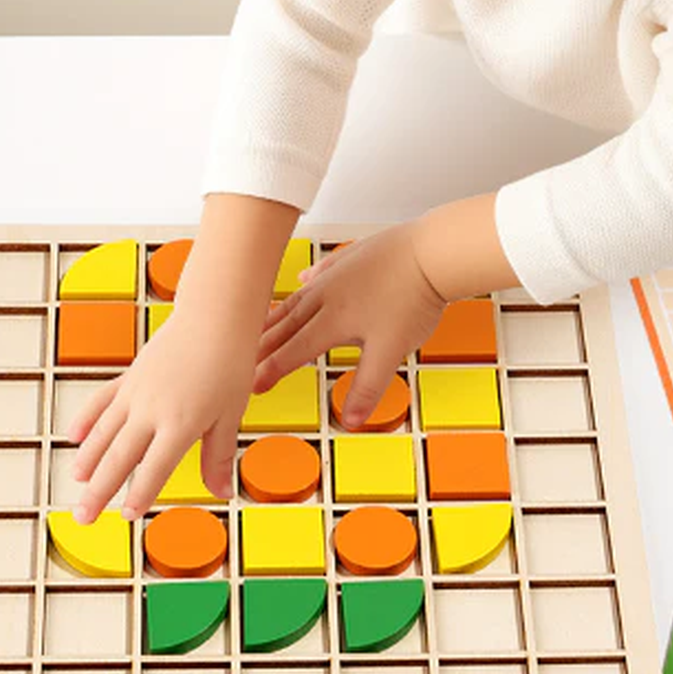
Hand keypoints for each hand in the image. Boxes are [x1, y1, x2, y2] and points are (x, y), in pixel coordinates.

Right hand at [67, 303, 256, 522]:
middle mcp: (151, 411)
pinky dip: (87, 419)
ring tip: (76, 481)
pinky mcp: (130, 376)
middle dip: (100, 490)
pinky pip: (102, 401)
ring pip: (105, 432)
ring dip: (88, 459)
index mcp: (179, 424)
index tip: (126, 515)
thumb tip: (221, 493)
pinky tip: (75, 435)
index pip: (154, 469)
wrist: (214, 317)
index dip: (140, 494)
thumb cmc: (228, 363)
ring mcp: (136, 392)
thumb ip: (217, 457)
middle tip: (83, 516)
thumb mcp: (230, 415)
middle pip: (120, 457)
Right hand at [253, 222, 447, 428]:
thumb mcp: (390, 352)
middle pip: (285, 324)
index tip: (252, 386)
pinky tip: (304, 281)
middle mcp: (326, 295)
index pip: (292, 351)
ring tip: (260, 325)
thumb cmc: (414, 299)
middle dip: (261, 344)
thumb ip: (367, 388)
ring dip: (276, 315)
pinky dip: (307, 282)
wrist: (432, 252)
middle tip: (241, 357)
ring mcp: (337, 274)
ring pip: (297, 298)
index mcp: (331, 321)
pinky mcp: (351, 258)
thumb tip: (351, 421)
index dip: (270, 371)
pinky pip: (320, 272)